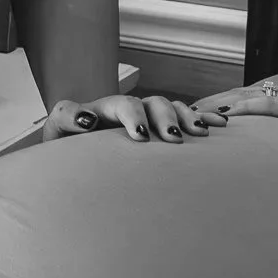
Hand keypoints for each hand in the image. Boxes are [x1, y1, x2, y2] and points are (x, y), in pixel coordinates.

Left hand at [40, 93, 226, 143]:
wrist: (77, 173)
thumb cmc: (67, 157)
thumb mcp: (58, 136)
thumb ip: (67, 118)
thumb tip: (88, 117)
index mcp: (100, 112)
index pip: (120, 105)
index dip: (131, 116)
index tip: (141, 137)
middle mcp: (124, 112)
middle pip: (148, 104)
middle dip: (163, 118)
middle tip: (173, 138)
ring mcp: (143, 120)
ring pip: (168, 108)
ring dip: (185, 117)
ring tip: (199, 133)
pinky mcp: (157, 130)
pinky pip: (182, 117)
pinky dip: (201, 118)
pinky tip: (219, 124)